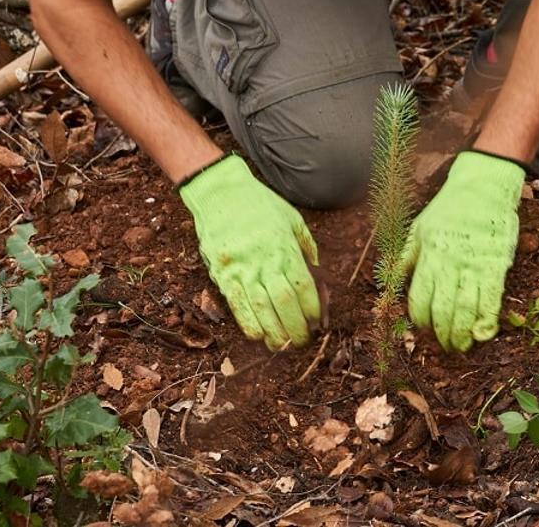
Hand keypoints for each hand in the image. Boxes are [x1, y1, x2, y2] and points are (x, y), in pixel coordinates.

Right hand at [178, 155, 320, 348]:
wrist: (221, 192)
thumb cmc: (260, 205)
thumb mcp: (292, 219)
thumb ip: (306, 246)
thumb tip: (317, 273)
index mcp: (284, 247)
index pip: (303, 287)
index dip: (312, 310)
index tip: (316, 322)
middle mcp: (264, 260)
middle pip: (284, 303)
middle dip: (296, 328)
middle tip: (302, 341)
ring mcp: (241, 268)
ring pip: (261, 309)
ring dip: (274, 333)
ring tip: (282, 346)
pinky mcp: (222, 273)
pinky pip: (236, 305)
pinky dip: (249, 324)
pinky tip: (258, 336)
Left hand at [400, 151, 524, 351]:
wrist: (484, 186)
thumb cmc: (449, 207)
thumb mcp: (419, 227)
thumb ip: (406, 256)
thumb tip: (390, 280)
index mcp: (428, 254)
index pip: (419, 297)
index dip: (419, 319)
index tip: (423, 328)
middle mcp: (450, 263)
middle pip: (443, 309)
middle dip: (441, 334)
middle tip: (444, 347)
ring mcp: (475, 265)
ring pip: (466, 309)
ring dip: (462, 334)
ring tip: (460, 347)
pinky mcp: (497, 265)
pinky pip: (492, 299)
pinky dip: (488, 320)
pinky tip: (483, 334)